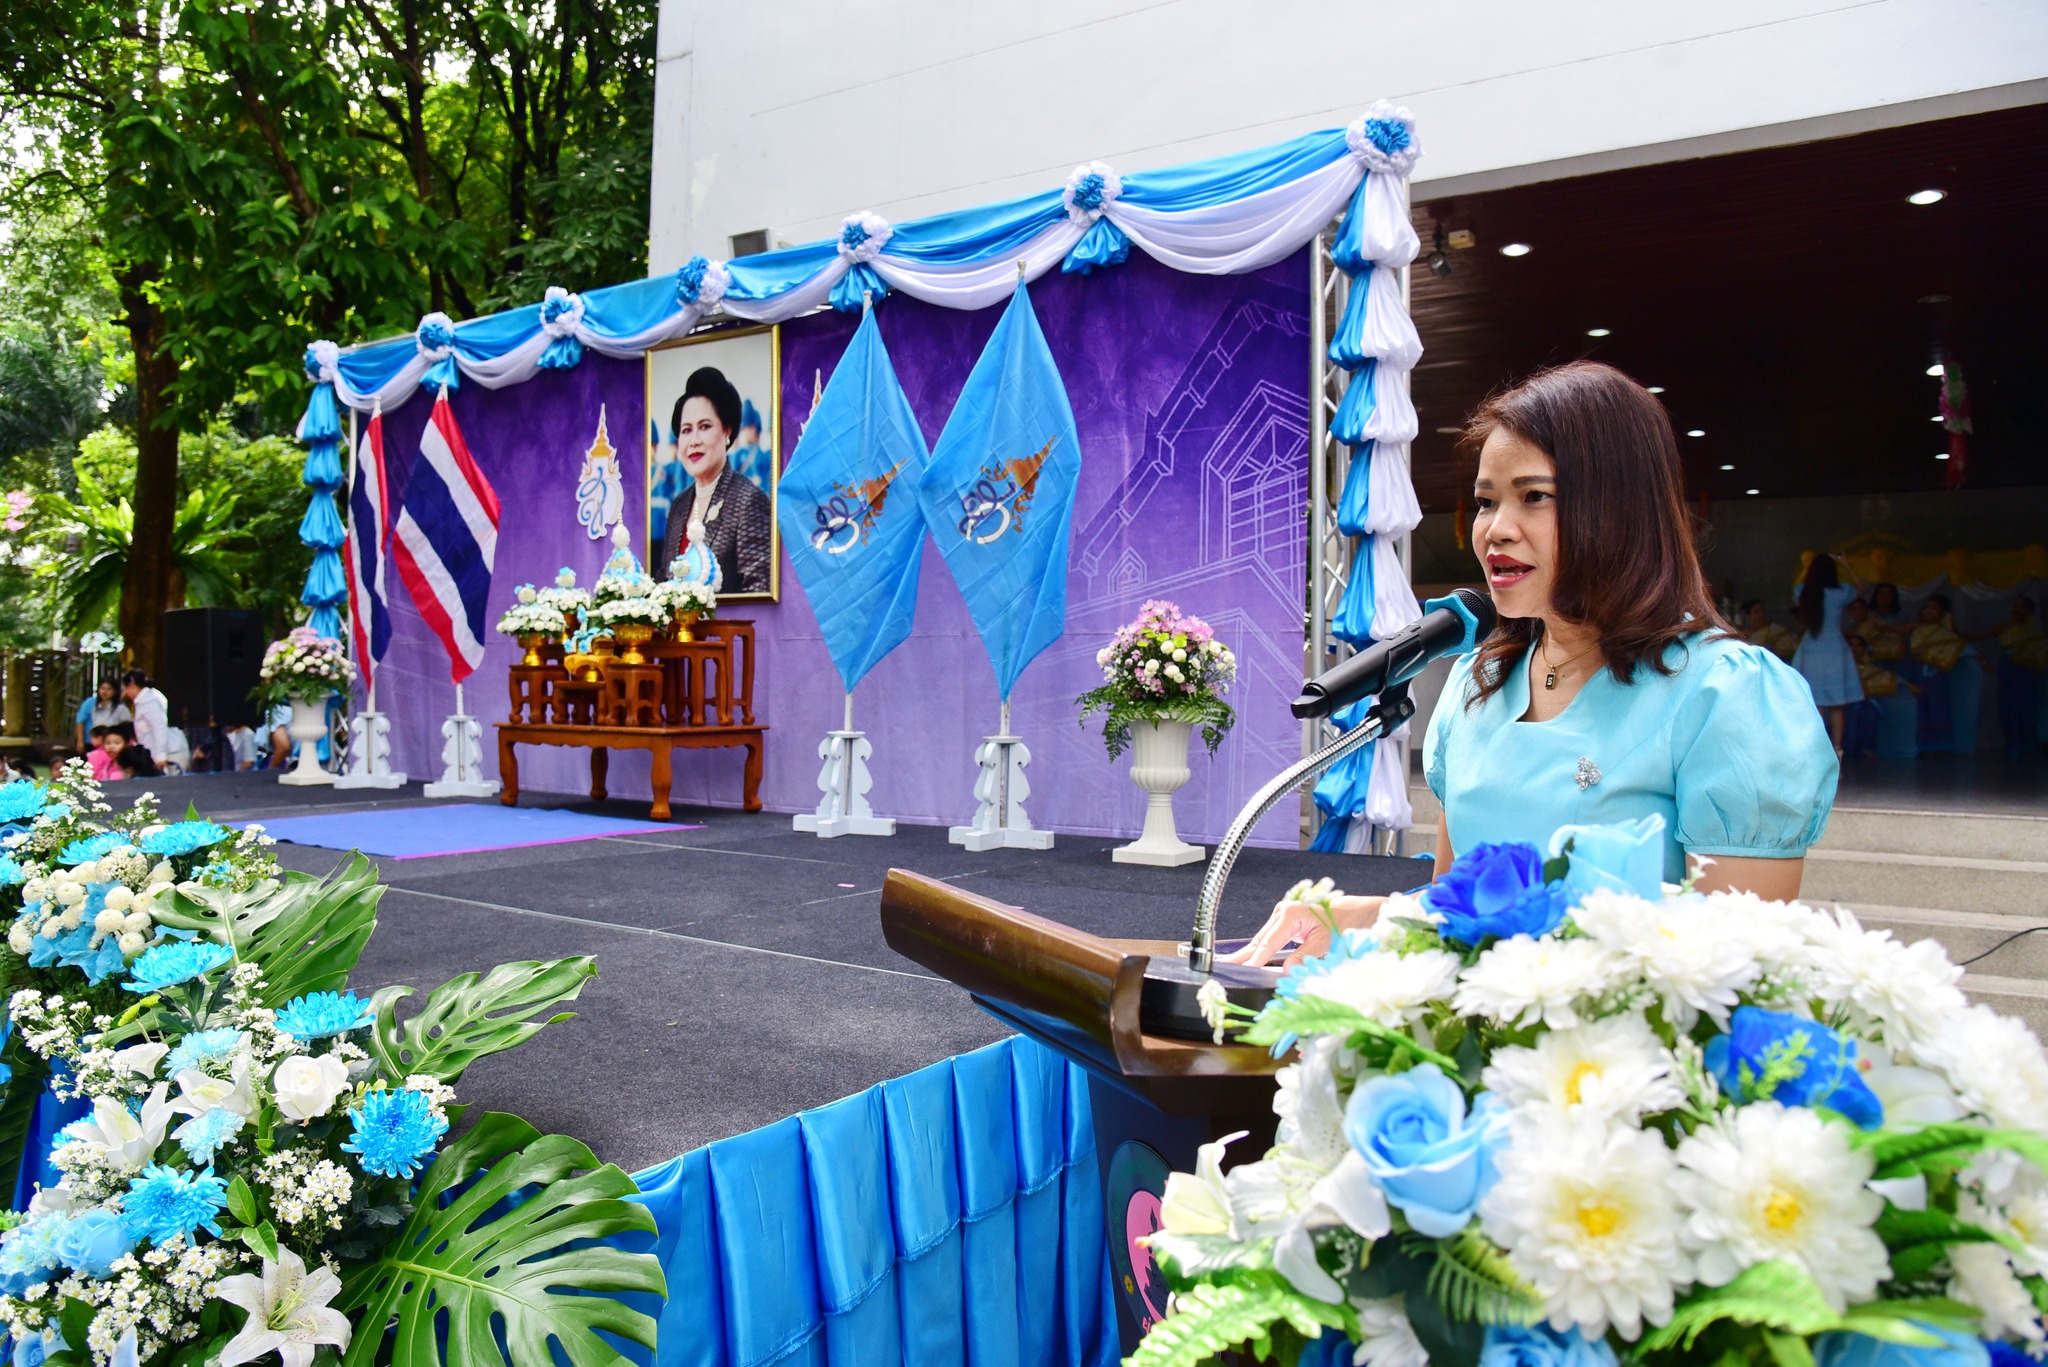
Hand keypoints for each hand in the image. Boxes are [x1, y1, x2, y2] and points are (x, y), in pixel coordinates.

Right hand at [1223, 895, 1384, 967]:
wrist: (1367, 913)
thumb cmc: (1351, 923)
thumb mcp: (1328, 944)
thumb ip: (1304, 959)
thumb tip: (1286, 973)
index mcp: (1291, 913)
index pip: (1267, 943)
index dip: (1253, 960)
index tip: (1241, 972)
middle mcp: (1285, 912)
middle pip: (1260, 940)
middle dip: (1243, 956)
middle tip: (1222, 969)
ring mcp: (1287, 916)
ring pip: (1265, 940)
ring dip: (1252, 954)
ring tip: (1231, 967)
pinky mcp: (1292, 923)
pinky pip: (1273, 940)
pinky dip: (1263, 951)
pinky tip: (1252, 960)